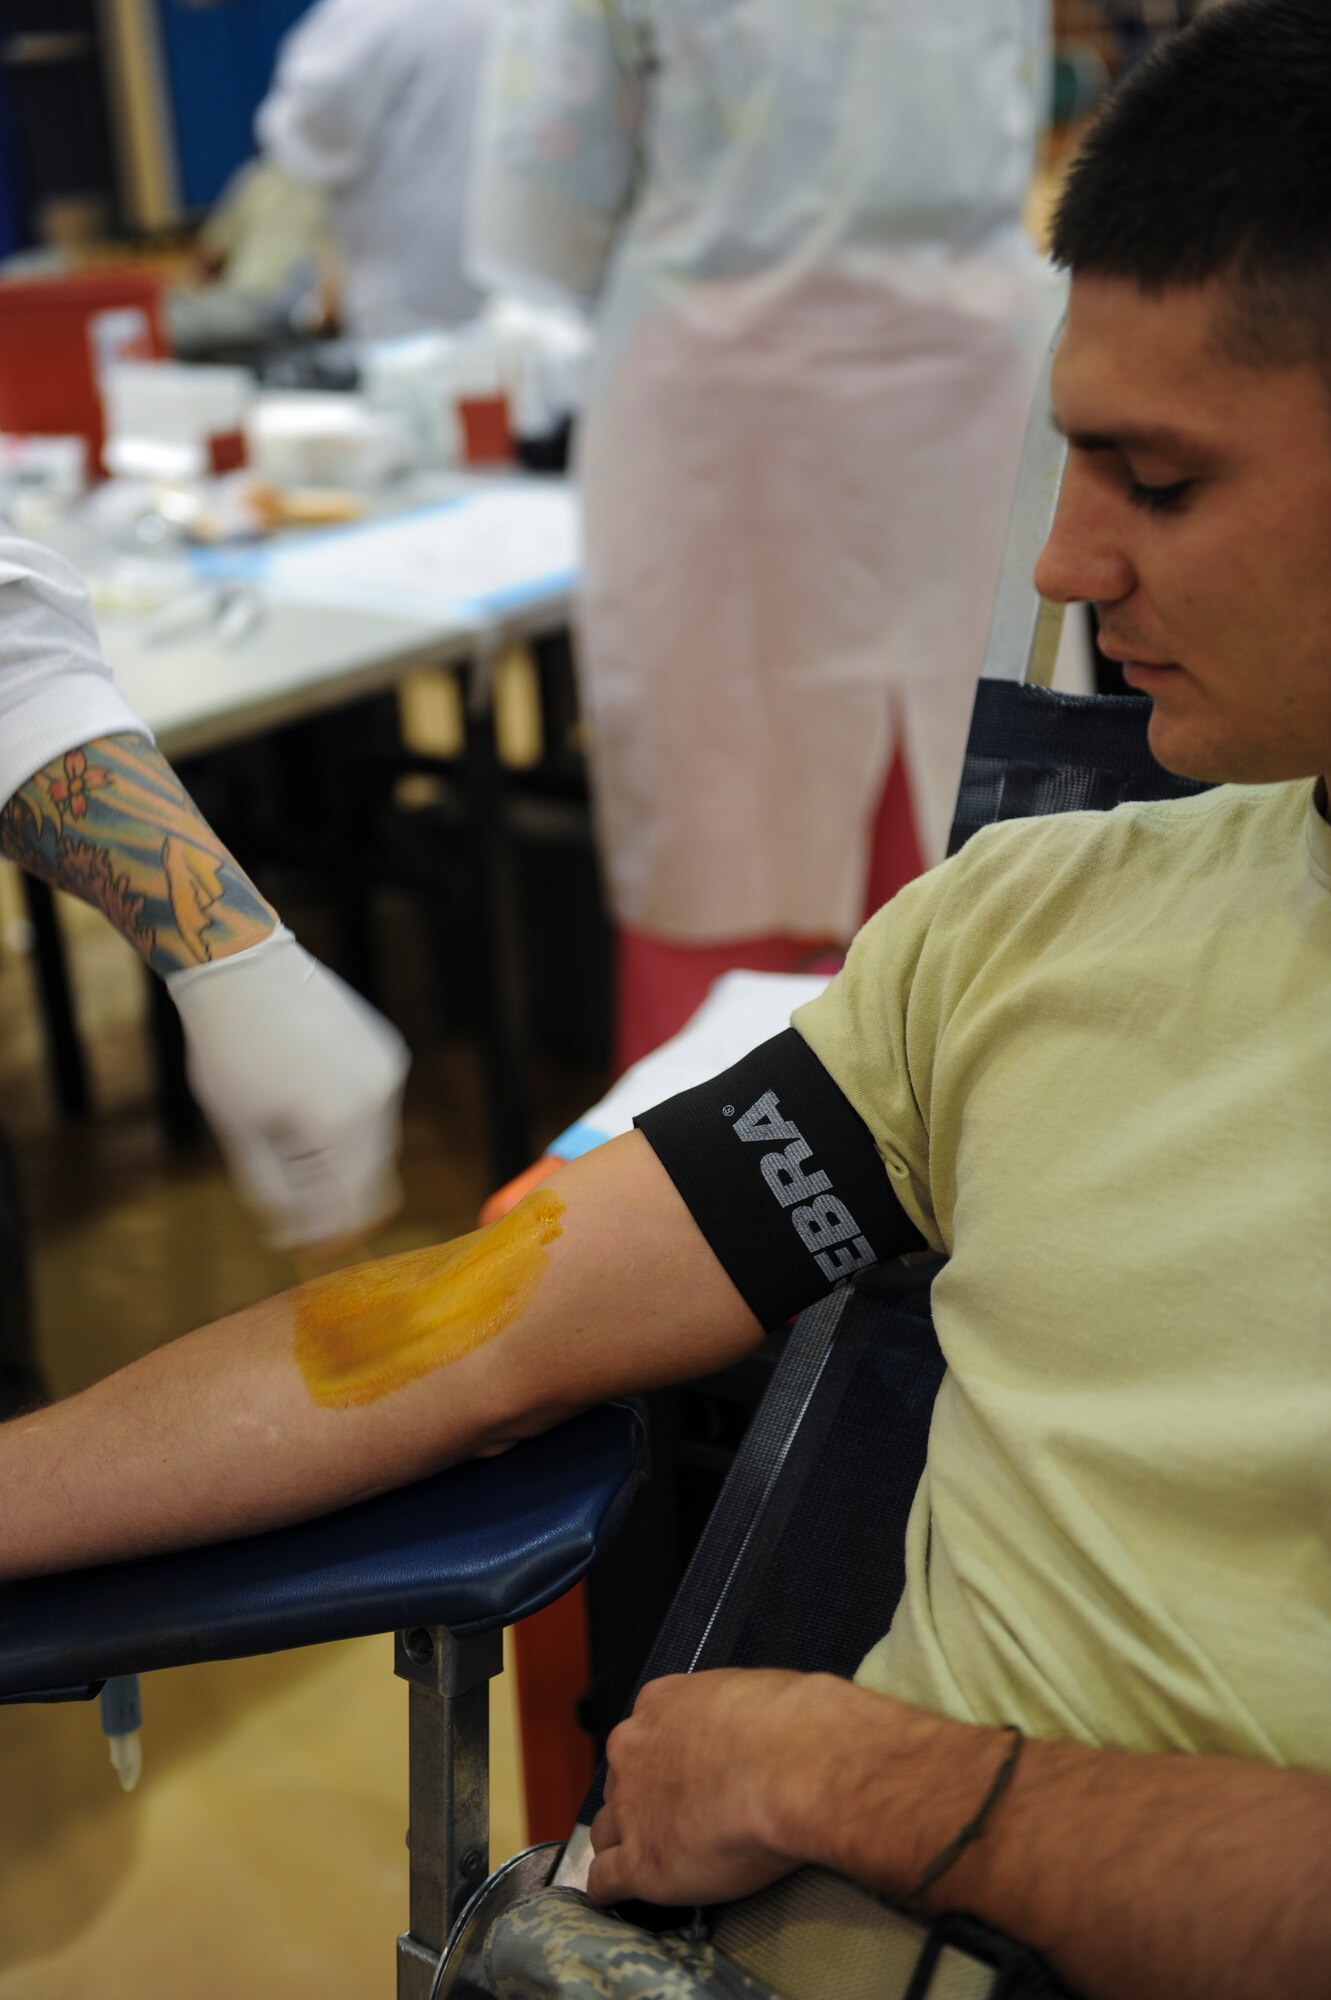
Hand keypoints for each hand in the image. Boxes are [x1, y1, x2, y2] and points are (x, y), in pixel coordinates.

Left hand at [167, 927, 409, 1249]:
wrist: (244, 968)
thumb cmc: (230, 1050)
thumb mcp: (239, 1134)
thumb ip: (274, 1191)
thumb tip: (297, 1234)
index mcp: (341, 1126)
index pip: (351, 1209)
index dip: (327, 1237)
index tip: (296, 1245)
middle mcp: (379, 1100)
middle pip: (372, 1182)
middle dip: (334, 1201)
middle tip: (290, 1208)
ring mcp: (388, 1072)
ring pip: (378, 1146)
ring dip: (341, 1161)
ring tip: (288, 1142)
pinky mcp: (387, 1050)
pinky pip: (377, 1107)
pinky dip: (348, 1123)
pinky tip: (306, 1102)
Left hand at [587, 1669, 816, 1908]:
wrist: (792, 1770)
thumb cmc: (789, 1726)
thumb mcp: (753, 1692)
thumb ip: (731, 1710)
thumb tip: (749, 1724)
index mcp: (659, 1704)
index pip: (646, 1736)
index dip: (664, 1761)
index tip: (685, 1777)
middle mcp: (633, 1751)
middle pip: (622, 1781)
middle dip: (643, 1799)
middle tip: (678, 1818)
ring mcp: (631, 1808)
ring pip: (607, 1830)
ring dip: (623, 1844)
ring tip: (646, 1860)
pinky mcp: (640, 1863)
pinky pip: (605, 1880)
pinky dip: (610, 1890)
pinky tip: (615, 1897)